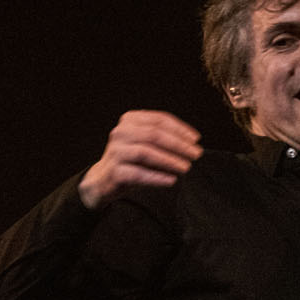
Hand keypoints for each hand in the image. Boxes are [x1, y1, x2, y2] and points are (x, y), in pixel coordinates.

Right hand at [78, 110, 202, 208]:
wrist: (103, 179)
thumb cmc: (131, 160)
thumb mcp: (146, 143)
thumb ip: (164, 138)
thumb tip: (191, 144)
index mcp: (130, 120)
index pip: (159, 119)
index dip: (180, 129)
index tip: (195, 139)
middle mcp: (121, 132)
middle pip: (154, 134)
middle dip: (178, 145)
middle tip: (195, 154)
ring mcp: (116, 151)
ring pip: (146, 152)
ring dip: (170, 160)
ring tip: (186, 167)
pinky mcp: (114, 171)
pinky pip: (139, 174)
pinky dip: (157, 177)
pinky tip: (171, 180)